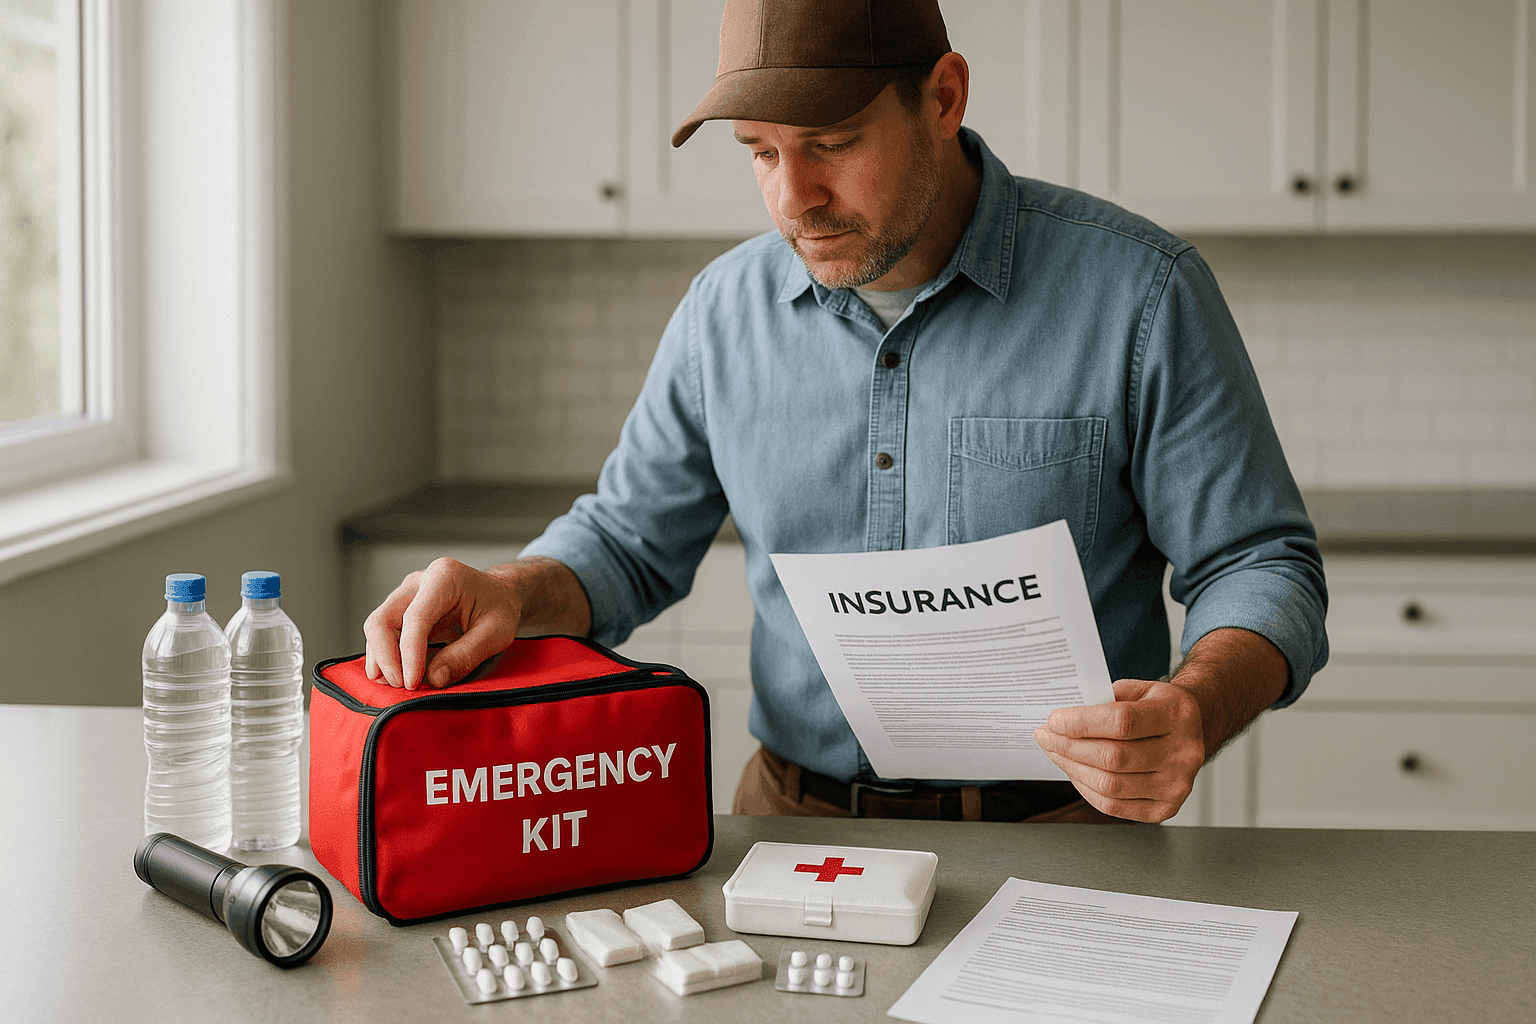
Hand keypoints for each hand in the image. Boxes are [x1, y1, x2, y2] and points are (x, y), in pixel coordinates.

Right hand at [363, 557, 524, 689]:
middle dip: (386, 656)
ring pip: (377, 627)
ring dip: (382, 659)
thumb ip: (466, 654)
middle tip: (401, 686)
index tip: (412, 682)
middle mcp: (419, 581)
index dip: (410, 653)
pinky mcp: (402, 609)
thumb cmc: (501, 609)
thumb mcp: (497, 633)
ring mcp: (407, 594)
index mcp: (445, 577)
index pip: (415, 617)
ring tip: (396, 686)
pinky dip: (385, 656)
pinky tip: (394, 676)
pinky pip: (384, 634)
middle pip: (383, 619)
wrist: (500, 596)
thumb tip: (433, 679)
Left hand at [1032, 679, 1206, 822]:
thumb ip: (1105, 698)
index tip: (1054, 720)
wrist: (1193, 729)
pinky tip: (1074, 772)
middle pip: (1112, 757)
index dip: (1081, 723)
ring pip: (1109, 785)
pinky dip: (1086, 789)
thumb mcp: (1139, 688)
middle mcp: (1183, 752)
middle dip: (1068, 746)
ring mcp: (1176, 784)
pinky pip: (1113, 806)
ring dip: (1072, 768)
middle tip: (1046, 736)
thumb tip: (1064, 717)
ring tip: (1055, 752)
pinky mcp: (1165, 808)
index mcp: (1176, 714)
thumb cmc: (1159, 707)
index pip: (1122, 722)